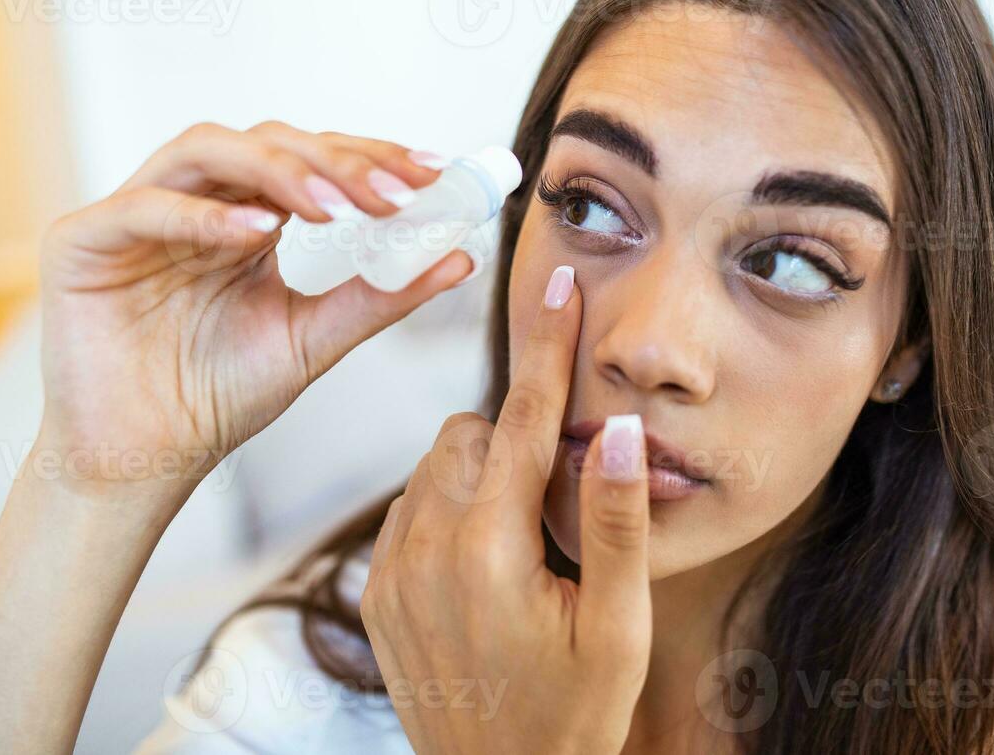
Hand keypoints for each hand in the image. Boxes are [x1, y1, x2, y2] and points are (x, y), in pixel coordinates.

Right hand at [36, 121, 471, 508]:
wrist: (143, 464)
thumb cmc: (216, 398)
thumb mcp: (314, 339)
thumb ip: (381, 295)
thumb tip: (461, 256)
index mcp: (245, 217)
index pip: (311, 161)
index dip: (371, 158)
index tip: (433, 174)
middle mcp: (193, 200)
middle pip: (267, 143)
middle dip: (337, 162)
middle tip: (394, 192)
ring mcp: (135, 213)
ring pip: (207, 150)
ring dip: (278, 172)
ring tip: (336, 207)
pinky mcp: (81, 240)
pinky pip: (143, 207)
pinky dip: (203, 215)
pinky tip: (259, 234)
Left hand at [361, 265, 651, 754]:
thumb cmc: (572, 716)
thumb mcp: (619, 629)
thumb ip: (616, 523)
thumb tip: (617, 427)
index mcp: (491, 550)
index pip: (522, 417)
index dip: (546, 345)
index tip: (559, 281)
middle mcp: (426, 549)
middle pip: (470, 432)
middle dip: (515, 442)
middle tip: (558, 503)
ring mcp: (391, 571)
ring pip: (435, 466)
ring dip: (481, 476)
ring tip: (524, 544)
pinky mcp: (374, 591)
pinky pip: (408, 508)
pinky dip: (447, 512)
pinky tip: (484, 565)